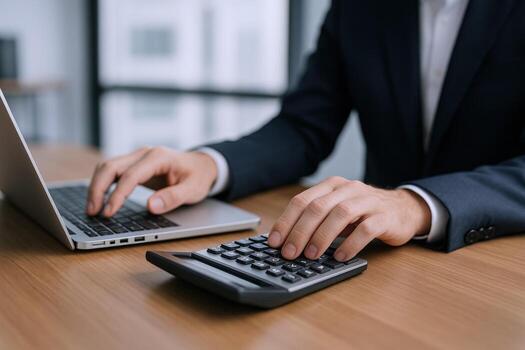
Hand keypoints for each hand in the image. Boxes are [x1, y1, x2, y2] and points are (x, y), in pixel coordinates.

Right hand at [86, 147, 217, 216]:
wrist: (202, 165)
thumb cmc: (198, 177)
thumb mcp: (193, 190)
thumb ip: (173, 198)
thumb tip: (151, 206)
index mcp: (158, 157)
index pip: (130, 176)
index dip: (117, 195)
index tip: (109, 213)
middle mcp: (144, 153)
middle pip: (111, 167)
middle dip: (97, 189)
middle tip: (92, 212)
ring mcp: (137, 157)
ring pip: (107, 167)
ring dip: (96, 186)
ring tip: (92, 209)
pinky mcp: (134, 164)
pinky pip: (112, 171)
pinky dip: (102, 184)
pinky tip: (99, 200)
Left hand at [267, 176, 430, 260]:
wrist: (404, 210)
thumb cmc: (363, 213)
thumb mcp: (337, 211)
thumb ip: (316, 220)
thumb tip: (287, 242)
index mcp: (331, 186)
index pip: (302, 201)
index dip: (286, 221)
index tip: (274, 242)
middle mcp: (348, 189)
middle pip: (318, 207)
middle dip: (300, 232)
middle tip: (290, 253)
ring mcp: (368, 201)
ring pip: (340, 214)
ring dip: (322, 236)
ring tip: (311, 255)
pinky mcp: (384, 217)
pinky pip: (366, 229)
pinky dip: (351, 243)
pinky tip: (340, 257)